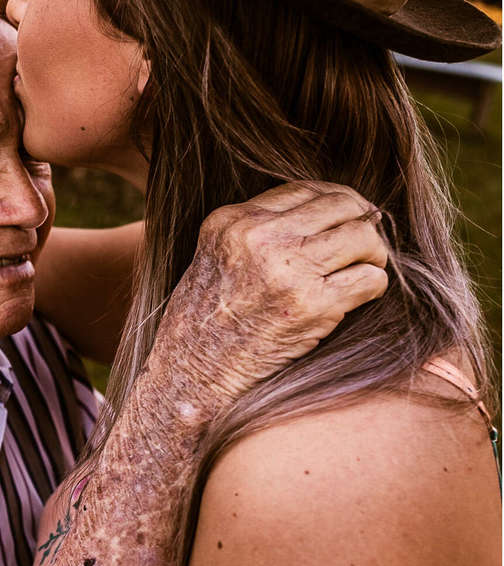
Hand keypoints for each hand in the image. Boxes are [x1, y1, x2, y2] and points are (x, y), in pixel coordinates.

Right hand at [153, 181, 388, 409]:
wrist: (193, 375)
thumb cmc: (205, 322)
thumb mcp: (216, 258)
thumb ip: (255, 232)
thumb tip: (325, 214)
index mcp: (230, 222)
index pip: (303, 190)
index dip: (336, 202)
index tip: (348, 219)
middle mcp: (257, 237)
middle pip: (341, 205)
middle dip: (362, 225)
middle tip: (365, 248)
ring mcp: (285, 270)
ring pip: (363, 237)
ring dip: (373, 256)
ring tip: (363, 273)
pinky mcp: (310, 305)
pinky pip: (370, 279)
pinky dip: (374, 289)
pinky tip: (357, 300)